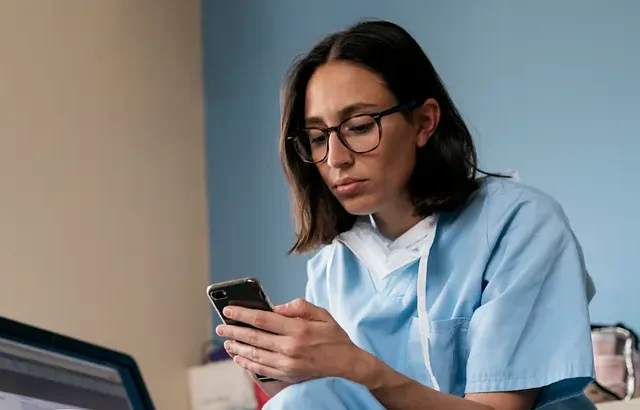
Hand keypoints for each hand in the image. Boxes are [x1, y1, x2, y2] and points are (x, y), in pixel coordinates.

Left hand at [215, 298, 374, 384]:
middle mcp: (291, 348)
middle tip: (221, 327)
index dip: (242, 314)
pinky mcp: (287, 375)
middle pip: (254, 337)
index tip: (229, 310)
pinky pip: (261, 369)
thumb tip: (274, 307)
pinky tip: (239, 357)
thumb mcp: (321, 314)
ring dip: (237, 347)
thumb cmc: (335, 338)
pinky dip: (247, 363)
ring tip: (226, 341)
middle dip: (234, 330)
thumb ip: (298, 307)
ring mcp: (288, 364)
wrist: (348, 365)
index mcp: (298, 329)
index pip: (262, 319)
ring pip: (254, 354)